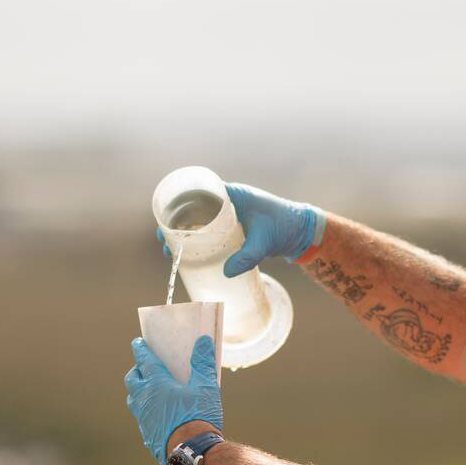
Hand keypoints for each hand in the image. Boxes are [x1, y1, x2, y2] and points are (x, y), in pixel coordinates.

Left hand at [123, 335, 223, 464]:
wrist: (192, 452)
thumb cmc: (198, 416)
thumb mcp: (206, 386)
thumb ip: (203, 362)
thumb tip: (203, 341)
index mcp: (156, 384)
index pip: (144, 361)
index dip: (140, 350)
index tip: (137, 342)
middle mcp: (145, 400)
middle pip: (132, 380)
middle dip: (136, 370)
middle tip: (142, 367)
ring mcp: (144, 418)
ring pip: (133, 400)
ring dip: (137, 392)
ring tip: (146, 390)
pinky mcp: (147, 434)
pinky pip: (141, 419)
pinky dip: (145, 411)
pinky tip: (155, 415)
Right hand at [156, 183, 320, 276]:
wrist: (300, 233)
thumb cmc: (285, 227)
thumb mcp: (264, 242)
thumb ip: (247, 256)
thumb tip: (226, 272)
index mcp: (234, 195)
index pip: (199, 191)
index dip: (179, 203)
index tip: (166, 219)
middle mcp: (229, 202)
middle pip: (194, 207)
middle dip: (176, 222)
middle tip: (164, 240)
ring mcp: (230, 214)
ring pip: (199, 219)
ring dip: (184, 231)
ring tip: (171, 249)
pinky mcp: (232, 227)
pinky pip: (208, 229)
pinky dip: (196, 237)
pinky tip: (188, 252)